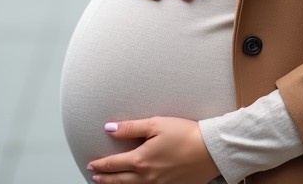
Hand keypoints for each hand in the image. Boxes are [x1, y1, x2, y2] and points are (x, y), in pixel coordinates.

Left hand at [87, 117, 218, 183]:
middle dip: (105, 178)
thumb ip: (130, 127)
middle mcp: (147, 177)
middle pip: (119, 180)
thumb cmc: (185, 134)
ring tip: (107, 183)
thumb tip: (109, 129)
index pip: (114, 164)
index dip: (101, 164)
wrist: (210, 151)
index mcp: (141, 160)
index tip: (91, 164)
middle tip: (95, 176)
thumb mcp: (156, 124)